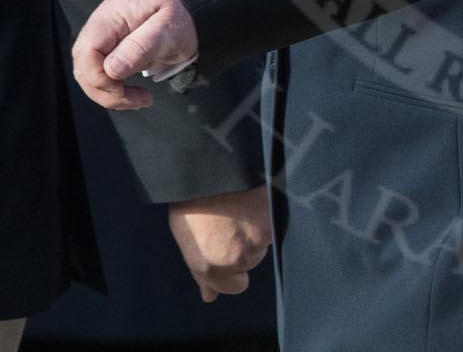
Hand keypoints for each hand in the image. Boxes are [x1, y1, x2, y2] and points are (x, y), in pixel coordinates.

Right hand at [72, 0, 198, 109]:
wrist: (183, 4)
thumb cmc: (176, 13)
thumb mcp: (167, 27)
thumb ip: (141, 46)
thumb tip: (111, 70)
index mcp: (110, 17)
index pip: (87, 52)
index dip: (99, 77)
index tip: (123, 89)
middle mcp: (99, 27)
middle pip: (83, 67)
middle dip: (105, 91)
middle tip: (136, 99)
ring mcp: (101, 39)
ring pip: (88, 75)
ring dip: (109, 94)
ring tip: (138, 99)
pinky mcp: (107, 50)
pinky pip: (99, 75)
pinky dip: (112, 90)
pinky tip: (131, 93)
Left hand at [168, 185, 273, 301]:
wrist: (207, 167)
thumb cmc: (192, 201)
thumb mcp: (187, 240)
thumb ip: (201, 271)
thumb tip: (210, 296)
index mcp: (211, 266)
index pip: (235, 286)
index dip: (230, 271)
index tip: (226, 253)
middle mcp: (237, 258)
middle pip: (250, 261)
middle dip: (242, 246)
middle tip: (227, 222)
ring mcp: (258, 239)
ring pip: (262, 243)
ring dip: (254, 229)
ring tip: (237, 207)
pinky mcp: (274, 219)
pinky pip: (274, 224)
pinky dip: (266, 214)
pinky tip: (250, 199)